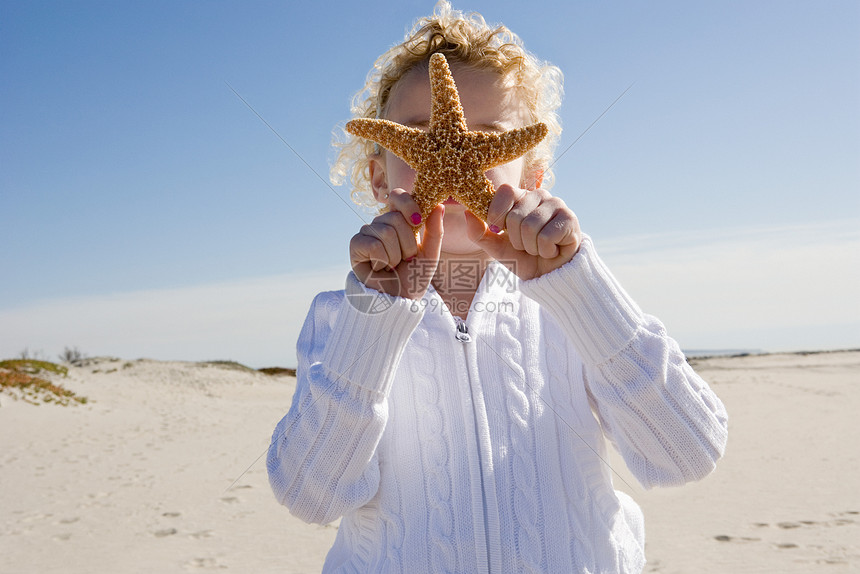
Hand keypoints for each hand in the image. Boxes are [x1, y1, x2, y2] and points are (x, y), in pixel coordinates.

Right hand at [349, 189, 444, 298]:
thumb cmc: (414, 276)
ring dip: (395, 255)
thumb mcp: (430, 253)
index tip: (417, 221)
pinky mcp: (356, 245)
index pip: (398, 196)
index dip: (407, 204)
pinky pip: (373, 244)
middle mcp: (382, 223)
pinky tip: (380, 268)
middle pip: (395, 217)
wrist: (399, 300)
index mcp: (399, 220)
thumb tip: (439, 205)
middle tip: (406, 259)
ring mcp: (367, 232)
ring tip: (393, 265)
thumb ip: (435, 230)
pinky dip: (382, 260)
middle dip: (407, 244)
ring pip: (385, 231)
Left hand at [465, 184, 580, 279]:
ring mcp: (557, 205)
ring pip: (531, 227)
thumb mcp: (495, 247)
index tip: (499, 230)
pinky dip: (545, 251)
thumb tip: (467, 212)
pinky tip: (552, 250)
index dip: (497, 213)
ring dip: (531, 247)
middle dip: (516, 240)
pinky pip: (546, 236)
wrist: (549, 276)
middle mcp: (539, 196)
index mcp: (520, 197)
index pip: (505, 192)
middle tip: (526, 245)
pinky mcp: (570, 219)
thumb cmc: (523, 257)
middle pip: (515, 216)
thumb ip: (479, 232)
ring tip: (539, 248)